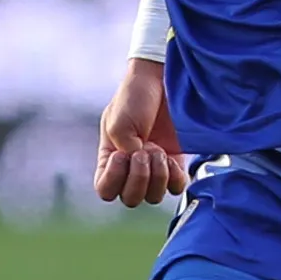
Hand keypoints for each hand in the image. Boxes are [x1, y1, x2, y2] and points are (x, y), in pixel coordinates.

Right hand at [95, 58, 185, 205]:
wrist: (163, 80)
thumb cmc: (135, 97)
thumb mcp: (119, 123)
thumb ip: (124, 151)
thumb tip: (139, 167)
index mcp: (110, 159)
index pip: (105, 190)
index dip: (113, 179)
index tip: (121, 155)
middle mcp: (130, 168)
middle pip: (130, 198)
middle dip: (138, 178)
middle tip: (143, 151)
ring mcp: (154, 168)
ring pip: (153, 197)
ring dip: (156, 177)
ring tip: (158, 151)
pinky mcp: (175, 163)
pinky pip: (176, 188)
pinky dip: (173, 177)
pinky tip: (170, 158)